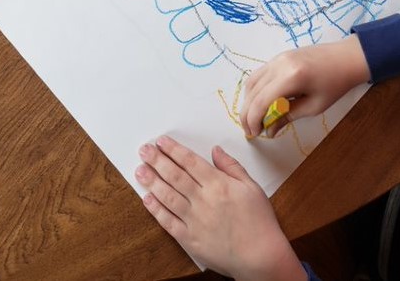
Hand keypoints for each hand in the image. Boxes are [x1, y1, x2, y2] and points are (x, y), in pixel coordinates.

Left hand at [135, 136, 305, 280]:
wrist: (260, 257)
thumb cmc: (259, 221)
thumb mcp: (252, 186)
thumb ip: (231, 166)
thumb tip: (215, 150)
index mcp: (219, 185)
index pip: (190, 162)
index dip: (174, 150)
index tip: (161, 142)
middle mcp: (203, 201)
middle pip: (175, 176)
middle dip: (157, 161)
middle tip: (144, 150)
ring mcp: (194, 221)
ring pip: (168, 197)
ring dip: (152, 182)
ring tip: (140, 170)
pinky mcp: (190, 240)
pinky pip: (168, 222)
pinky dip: (156, 210)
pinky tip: (147, 199)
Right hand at [240, 35, 370, 137]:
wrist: (346, 58)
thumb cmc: (335, 84)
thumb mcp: (314, 106)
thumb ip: (288, 116)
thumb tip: (269, 130)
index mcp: (290, 77)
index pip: (261, 101)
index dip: (254, 120)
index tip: (255, 135)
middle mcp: (279, 64)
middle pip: (253, 92)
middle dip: (248, 114)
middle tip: (251, 131)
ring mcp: (277, 58)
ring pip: (252, 82)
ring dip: (249, 101)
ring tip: (254, 118)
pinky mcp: (279, 56)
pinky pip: (260, 74)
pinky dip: (255, 89)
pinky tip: (260, 102)